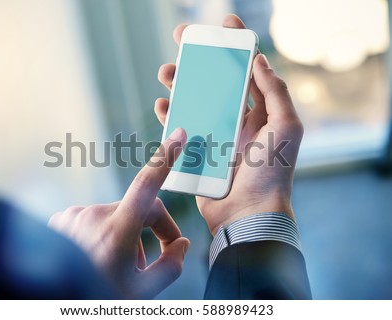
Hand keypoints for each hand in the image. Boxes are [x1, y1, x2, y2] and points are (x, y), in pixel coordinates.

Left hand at [48, 128, 189, 298]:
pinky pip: (93, 219)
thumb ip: (171, 266)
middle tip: (151, 263)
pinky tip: (94, 257)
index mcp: (117, 233)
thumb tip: (181, 244)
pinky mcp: (61, 219)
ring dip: (125, 236)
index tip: (178, 135)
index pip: (147, 185)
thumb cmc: (95, 297)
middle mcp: (93, 217)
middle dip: (152, 232)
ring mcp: (74, 216)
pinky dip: (101, 234)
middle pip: (139, 210)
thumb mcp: (142, 293)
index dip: (166, 158)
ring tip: (115, 266)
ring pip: (116, 216)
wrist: (47, 299)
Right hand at [155, 14, 303, 234]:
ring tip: (165, 74)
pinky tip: (163, 106)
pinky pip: (181, 128)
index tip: (222, 24)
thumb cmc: (273, 173)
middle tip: (181, 42)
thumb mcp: (287, 127)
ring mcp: (216, 136)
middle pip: (215, 82)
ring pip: (194, 102)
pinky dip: (171, 115)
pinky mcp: (198, 152)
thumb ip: (276, 92)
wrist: (249, 214)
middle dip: (199, 61)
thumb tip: (261, 60)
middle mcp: (237, 120)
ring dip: (180, 85)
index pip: (247, 71)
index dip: (236, 46)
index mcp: (259, 112)